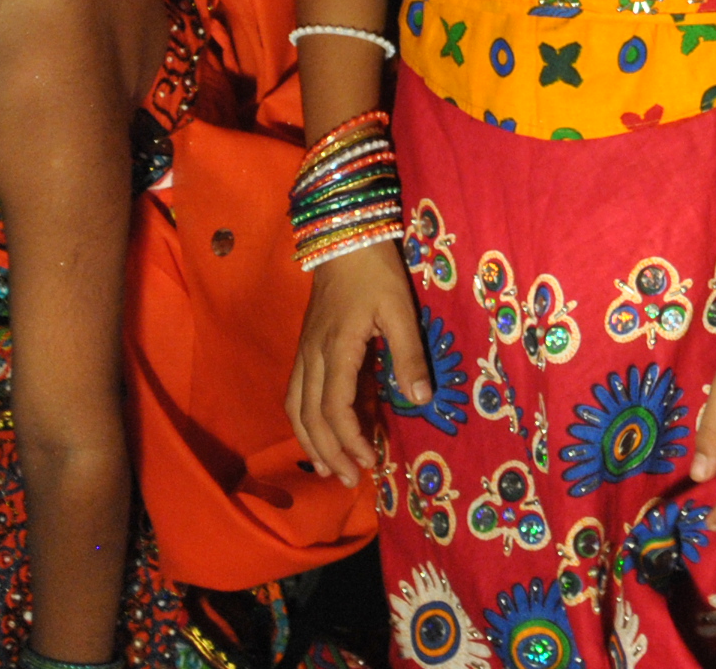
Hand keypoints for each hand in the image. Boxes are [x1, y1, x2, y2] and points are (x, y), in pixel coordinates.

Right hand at [284, 240, 427, 486]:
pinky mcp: (304, 346)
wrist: (343, 234)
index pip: (335, 409)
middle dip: (330, 452)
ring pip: (295, 407)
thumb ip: (409, 355)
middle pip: (310, 417)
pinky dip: (302, 419)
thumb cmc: (375, 271)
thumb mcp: (400, 309)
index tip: (371, 461)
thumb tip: (421, 400)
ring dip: (310, 441)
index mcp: (336, 350)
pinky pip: (295, 392)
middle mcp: (312, 356)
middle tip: (351, 479)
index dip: (351, 440)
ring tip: (327, 468)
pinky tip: (314, 432)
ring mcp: (304, 351)